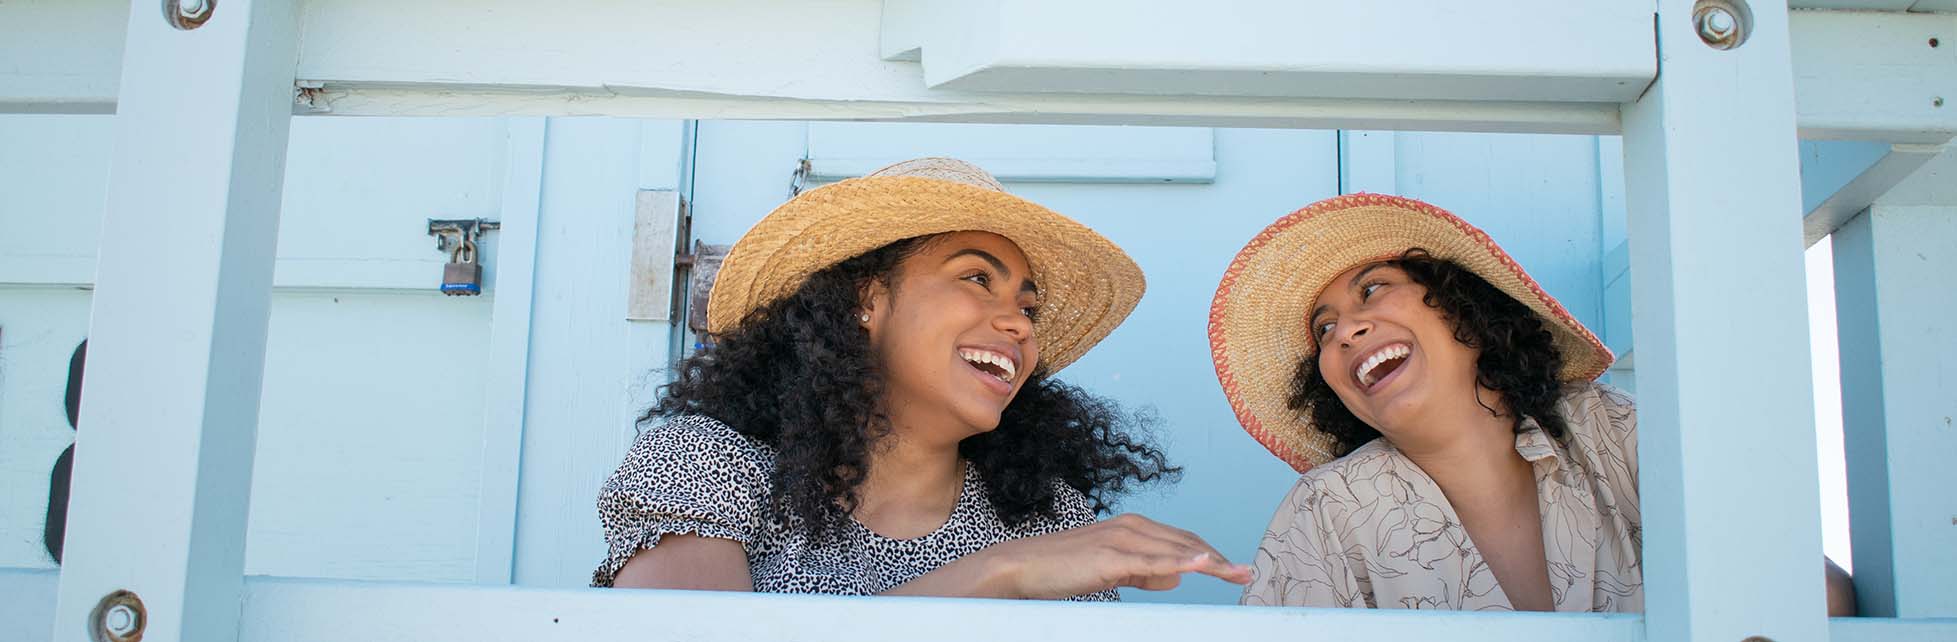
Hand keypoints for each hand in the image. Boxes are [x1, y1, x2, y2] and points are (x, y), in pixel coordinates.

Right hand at [980, 513, 1251, 598]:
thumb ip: (1143, 573)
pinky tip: (1200, 566)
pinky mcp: (1110, 558)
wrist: (1022, 566)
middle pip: (1186, 544)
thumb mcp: (1111, 569)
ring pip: (1175, 551)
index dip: (1210, 555)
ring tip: (1235, 573)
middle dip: (1218, 560)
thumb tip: (1177, 579)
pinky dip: (1179, 563)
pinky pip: (1151, 562)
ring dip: (1208, 562)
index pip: (1182, 541)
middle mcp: (1131, 527)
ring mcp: (1122, 540)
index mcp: (1132, 528)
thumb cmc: (1062, 569)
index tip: (1235, 569)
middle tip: (1246, 574)